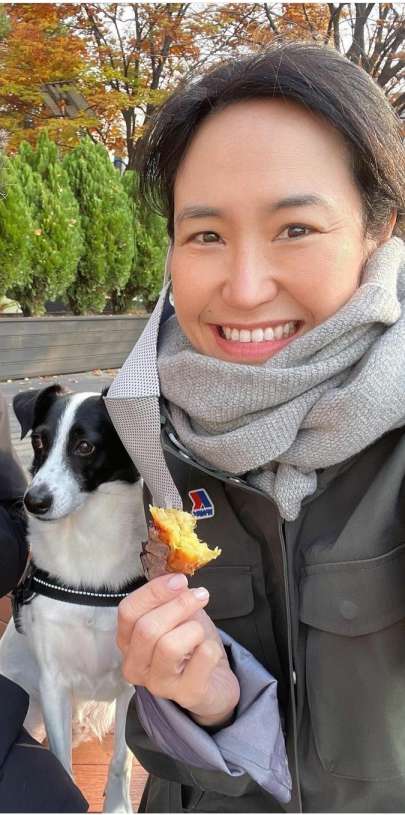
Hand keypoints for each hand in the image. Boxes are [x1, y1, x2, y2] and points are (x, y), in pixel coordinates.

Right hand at [117, 573, 239, 727]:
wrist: (215, 681)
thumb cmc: (190, 644)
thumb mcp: (177, 615)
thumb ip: (171, 598)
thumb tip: (177, 581)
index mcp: (127, 641)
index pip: (128, 611)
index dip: (154, 591)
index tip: (179, 580)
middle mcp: (135, 666)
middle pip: (147, 628)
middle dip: (178, 605)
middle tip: (200, 596)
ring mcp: (158, 684)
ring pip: (169, 646)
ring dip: (193, 630)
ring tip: (200, 634)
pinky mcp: (186, 695)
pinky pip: (202, 658)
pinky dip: (212, 648)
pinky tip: (209, 654)